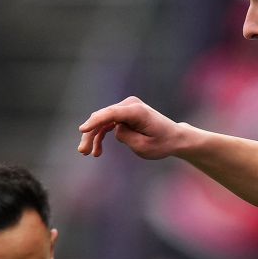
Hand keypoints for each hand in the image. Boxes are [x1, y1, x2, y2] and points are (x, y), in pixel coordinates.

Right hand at [76, 97, 190, 159]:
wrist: (174, 138)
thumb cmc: (162, 143)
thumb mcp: (143, 146)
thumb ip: (124, 136)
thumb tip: (113, 129)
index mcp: (137, 111)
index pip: (111, 113)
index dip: (95, 121)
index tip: (82, 130)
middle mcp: (130, 105)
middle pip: (103, 117)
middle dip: (91, 134)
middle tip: (82, 152)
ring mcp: (127, 108)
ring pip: (103, 121)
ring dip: (94, 136)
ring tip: (89, 153)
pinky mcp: (125, 114)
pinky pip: (108, 123)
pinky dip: (102, 134)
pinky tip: (98, 151)